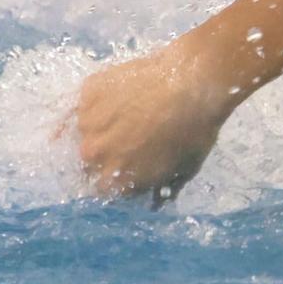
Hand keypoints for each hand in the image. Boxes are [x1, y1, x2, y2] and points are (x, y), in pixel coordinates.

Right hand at [68, 38, 228, 201]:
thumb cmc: (196, 130)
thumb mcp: (185, 168)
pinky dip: (102, 99)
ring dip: (102, 125)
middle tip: (130, 136)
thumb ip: (164, 188)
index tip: (130, 163)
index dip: (118, 176)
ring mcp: (87, 122)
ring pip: (87, 129)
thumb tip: (155, 202)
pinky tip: (126, 93)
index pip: (103, 188)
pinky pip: (90, 101)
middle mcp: (93, 155)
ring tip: (131, 111)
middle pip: (90, 160)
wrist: (194, 81)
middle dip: (107, 151)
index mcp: (114, 180)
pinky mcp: (88, 93)